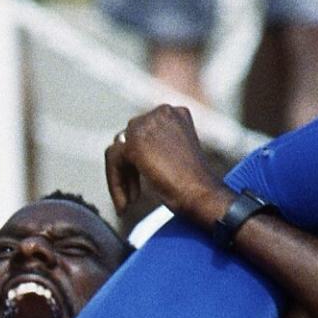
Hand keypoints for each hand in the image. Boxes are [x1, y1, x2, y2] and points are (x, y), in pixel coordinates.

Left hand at [104, 105, 231, 226]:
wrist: (204, 194)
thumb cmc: (195, 183)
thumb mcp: (175, 155)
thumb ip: (154, 145)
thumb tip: (124, 148)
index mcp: (173, 113)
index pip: (142, 131)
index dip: (139, 160)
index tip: (144, 183)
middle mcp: (160, 113)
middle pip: (127, 139)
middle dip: (129, 169)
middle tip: (133, 196)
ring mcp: (146, 125)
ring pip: (117, 151)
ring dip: (121, 178)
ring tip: (128, 202)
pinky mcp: (135, 143)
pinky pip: (114, 162)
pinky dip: (116, 184)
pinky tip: (125, 205)